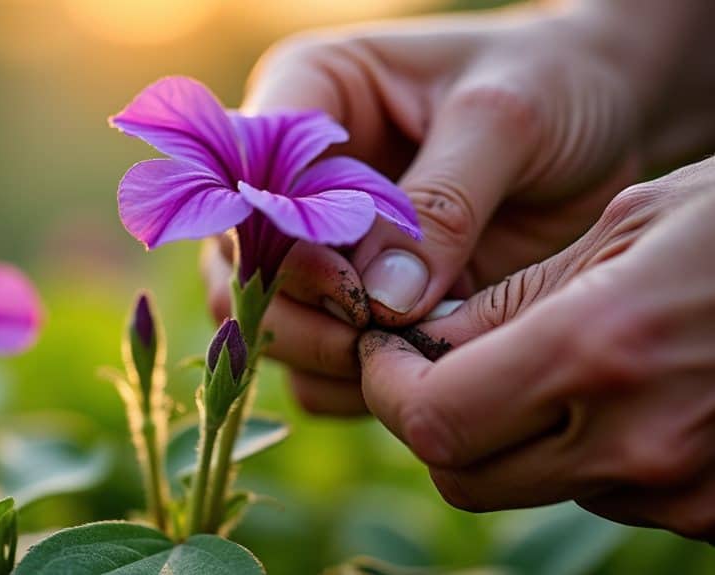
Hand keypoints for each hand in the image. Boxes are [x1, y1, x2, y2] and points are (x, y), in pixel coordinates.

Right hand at [206, 3, 652, 412]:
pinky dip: (354, 383)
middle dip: (298, 312)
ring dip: (323, 354)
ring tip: (408, 351)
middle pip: (238, 267)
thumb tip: (381, 301)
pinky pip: (316, 367)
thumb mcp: (504, 120)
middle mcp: (292, 177)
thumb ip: (439, 204)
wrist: (607, 119)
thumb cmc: (554, 84)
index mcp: (307, 95)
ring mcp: (318, 246)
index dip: (276, 240)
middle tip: (377, 330)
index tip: (349, 283)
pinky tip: (421, 365)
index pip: (244, 178)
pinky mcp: (355, 301)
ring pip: (264, 326)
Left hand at [360, 157, 714, 540]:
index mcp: (600, 353)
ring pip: (532, 488)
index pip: (434, 420)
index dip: (390, 389)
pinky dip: (584, 453)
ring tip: (556, 364)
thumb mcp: (629, 224)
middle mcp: (639, 443)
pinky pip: (606, 496)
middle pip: (464, 474)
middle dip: (435, 418)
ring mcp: (686, 493)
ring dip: (514, 435)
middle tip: (441, 362)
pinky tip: (624, 393)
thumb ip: (517, 299)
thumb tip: (428, 340)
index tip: (390, 352)